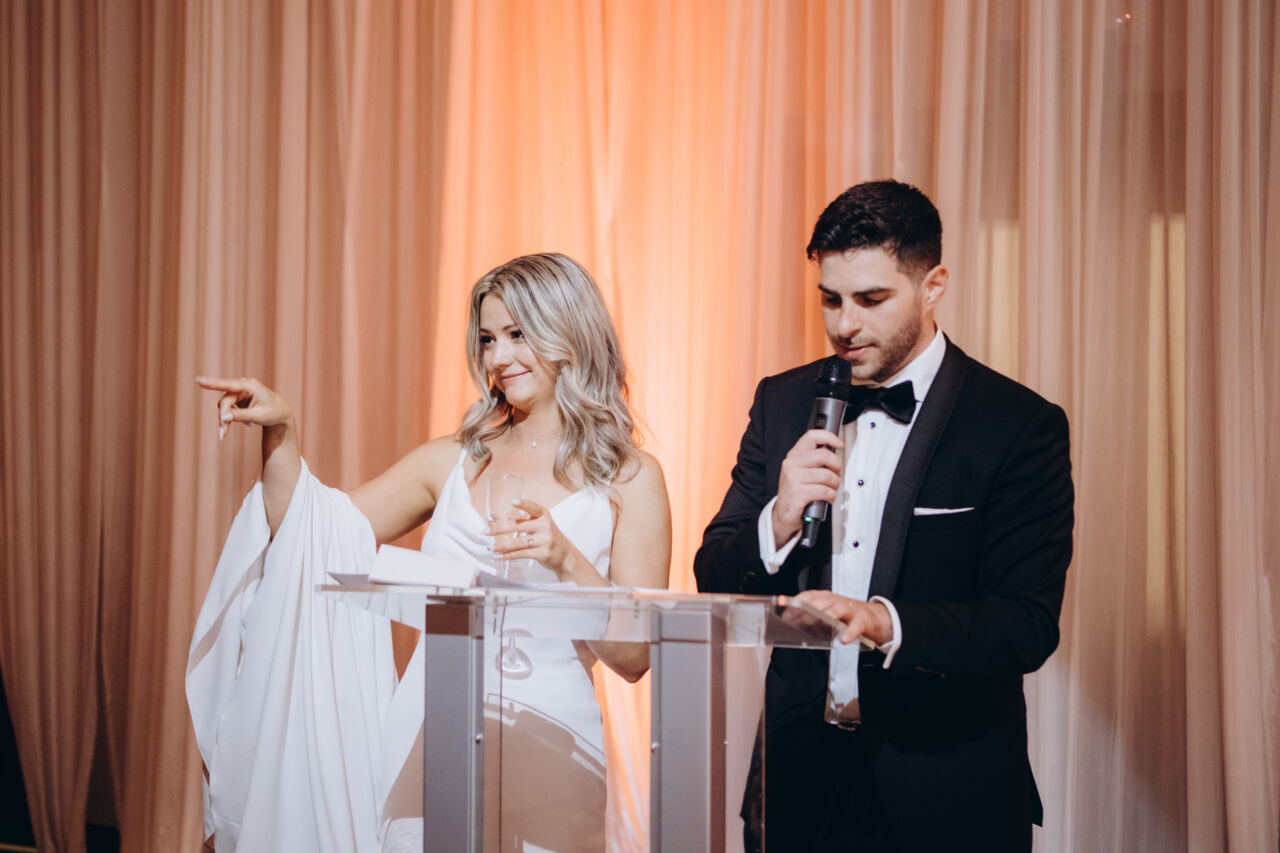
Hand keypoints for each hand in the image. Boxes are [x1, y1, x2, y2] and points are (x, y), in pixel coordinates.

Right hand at [195, 376, 293, 439]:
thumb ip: (241, 416)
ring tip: (232, 432)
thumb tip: (224, 417)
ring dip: (227, 419)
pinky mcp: (239, 398)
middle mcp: (243, 386)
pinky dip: (234, 418)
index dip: (212, 383)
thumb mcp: (258, 416)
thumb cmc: (273, 413)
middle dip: (223, 417)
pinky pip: (230, 408)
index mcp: (250, 386)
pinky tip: (248, 424)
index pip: (228, 385)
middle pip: (225, 401)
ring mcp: (240, 391)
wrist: (282, 414)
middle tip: (223, 434)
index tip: (199, 380)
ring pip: (225, 406)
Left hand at [489, 499, 574, 579]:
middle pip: (518, 526)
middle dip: (498, 528)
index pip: (533, 507)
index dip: (524, 504)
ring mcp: (544, 540)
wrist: (565, 555)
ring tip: (490, 547)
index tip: (513, 502)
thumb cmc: (548, 536)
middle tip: (485, 531)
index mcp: (544, 515)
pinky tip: (498, 556)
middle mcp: (545, 526)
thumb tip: (497, 517)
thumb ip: (522, 519)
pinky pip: (521, 554)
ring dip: (501, 545)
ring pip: (518, 542)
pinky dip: (508, 555)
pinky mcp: (542, 553)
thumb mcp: (540, 524)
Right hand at [772, 428, 844, 542]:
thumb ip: (815, 462)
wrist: (783, 515)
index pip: (811, 437)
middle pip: (824, 455)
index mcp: (794, 457)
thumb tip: (835, 456)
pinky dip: (831, 496)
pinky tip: (827, 498)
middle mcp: (791, 464)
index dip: (829, 437)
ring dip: (835, 484)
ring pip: (826, 475)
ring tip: (832, 489)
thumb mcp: (802, 473)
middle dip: (837, 465)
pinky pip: (824, 490)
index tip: (839, 444)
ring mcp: (793, 478)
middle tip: (837, 473)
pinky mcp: (798, 493)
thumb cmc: (796, 493)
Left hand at [783, 590, 892, 646]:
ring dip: (831, 614)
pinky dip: (850, 632)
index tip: (788, 613)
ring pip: (839, 609)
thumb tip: (788, 620)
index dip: (797, 604)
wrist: (870, 617)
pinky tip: (844, 639)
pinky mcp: (861, 621)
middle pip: (822, 601)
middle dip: (812, 609)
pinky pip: (855, 626)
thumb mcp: (824, 614)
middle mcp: (836, 601)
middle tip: (803, 619)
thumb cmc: (843, 616)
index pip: (808, 596)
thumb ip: (808, 617)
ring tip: (824, 622)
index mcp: (825, 598)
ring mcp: (849, 610)